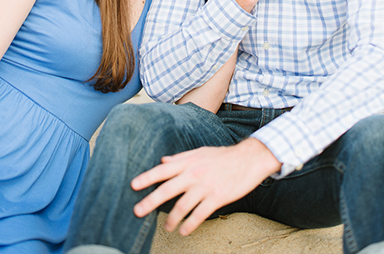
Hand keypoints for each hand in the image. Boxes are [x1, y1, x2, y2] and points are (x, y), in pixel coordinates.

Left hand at [131, 138, 280, 235]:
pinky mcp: (217, 197)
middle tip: (137, 212)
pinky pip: (199, 215)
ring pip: (182, 206)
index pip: (164, 170)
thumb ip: (181, 158)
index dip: (147, 178)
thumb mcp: (202, 152)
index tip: (133, 186)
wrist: (250, 159)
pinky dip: (189, 225)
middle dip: (150, 202)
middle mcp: (195, 174)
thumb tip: (163, 161)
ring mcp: (206, 186)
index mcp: (190, 162)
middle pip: (167, 190)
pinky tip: (184, 231)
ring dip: (172, 219)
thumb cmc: (224, 156)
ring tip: (167, 227)